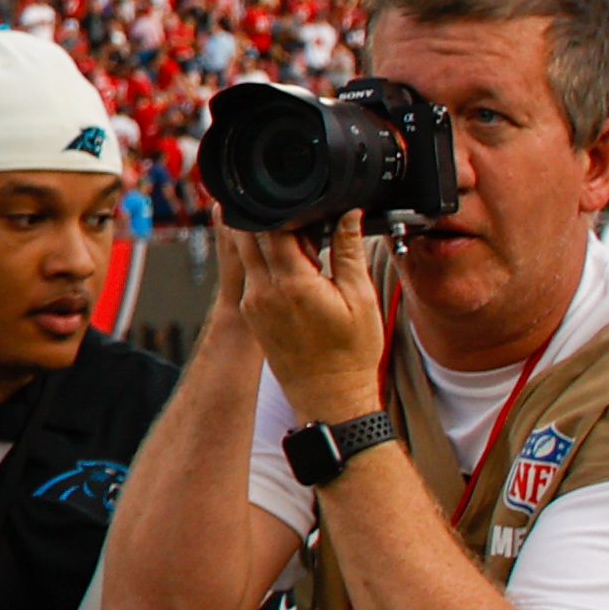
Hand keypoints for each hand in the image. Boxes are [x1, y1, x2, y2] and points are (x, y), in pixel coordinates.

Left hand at [223, 218, 396, 425]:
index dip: (291, 213)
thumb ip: (349, 250)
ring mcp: (252, 304)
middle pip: (251, 235)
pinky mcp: (250, 314)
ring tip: (303, 254)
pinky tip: (295, 275)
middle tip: (305, 230)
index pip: (273, 227)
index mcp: (291, 283)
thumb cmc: (350, 356)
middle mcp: (262, 292)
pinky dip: (266, 264)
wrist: (330, 397)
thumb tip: (349, 214)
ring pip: (248, 254)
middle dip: (274, 222)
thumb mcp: (360, 298)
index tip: (310, 212)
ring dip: (268, 243)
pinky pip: (251, 275)